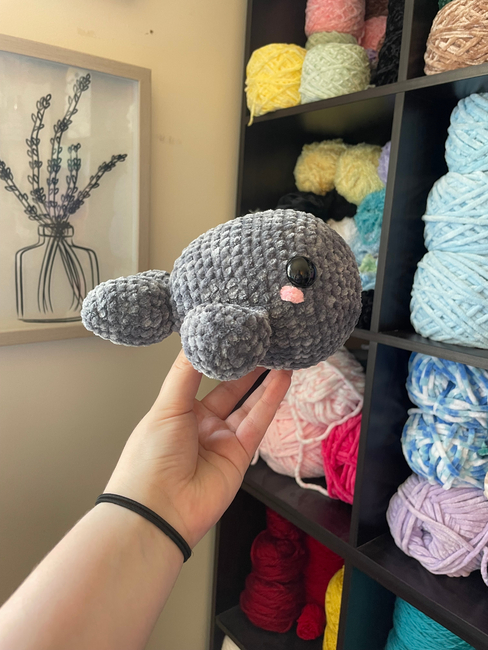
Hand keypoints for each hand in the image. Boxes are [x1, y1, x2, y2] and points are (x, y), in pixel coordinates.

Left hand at [105, 350, 291, 548]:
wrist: (158, 511)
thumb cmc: (150, 459)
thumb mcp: (166, 407)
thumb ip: (186, 373)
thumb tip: (196, 338)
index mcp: (176, 411)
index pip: (200, 377)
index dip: (218, 358)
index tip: (232, 334)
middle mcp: (200, 425)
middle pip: (229, 389)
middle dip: (246, 367)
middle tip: (262, 342)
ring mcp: (221, 440)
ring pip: (248, 404)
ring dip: (265, 381)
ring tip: (280, 354)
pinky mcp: (240, 455)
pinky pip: (258, 422)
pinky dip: (271, 400)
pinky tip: (282, 378)